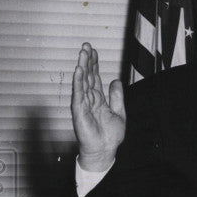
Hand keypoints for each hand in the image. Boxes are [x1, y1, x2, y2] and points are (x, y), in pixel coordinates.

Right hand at [71, 42, 124, 169]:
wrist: (105, 150)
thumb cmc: (109, 135)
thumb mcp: (119, 112)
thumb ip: (117, 97)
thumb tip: (115, 80)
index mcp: (98, 99)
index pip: (95, 77)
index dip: (94, 63)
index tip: (93, 50)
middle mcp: (89, 99)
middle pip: (87, 76)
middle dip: (87, 60)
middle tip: (86, 45)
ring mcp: (83, 104)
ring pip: (82, 82)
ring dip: (82, 67)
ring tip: (82, 53)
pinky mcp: (79, 111)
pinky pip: (78, 94)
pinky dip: (78, 82)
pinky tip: (78, 71)